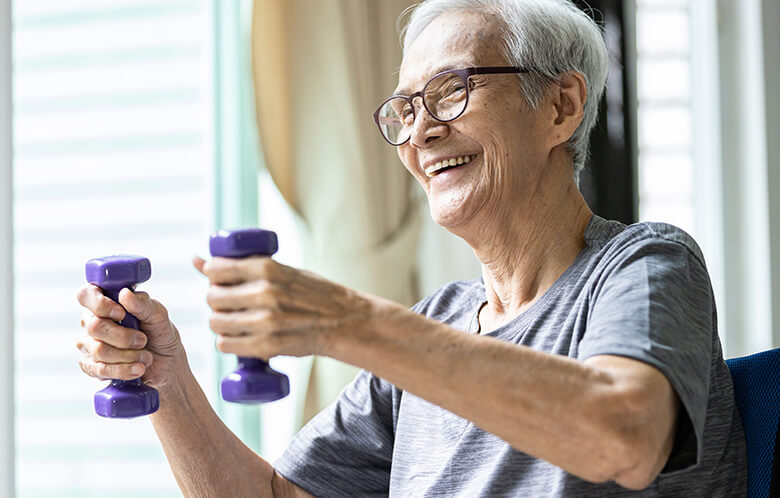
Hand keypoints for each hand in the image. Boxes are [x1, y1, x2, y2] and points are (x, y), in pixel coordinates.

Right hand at [76, 285, 185, 387]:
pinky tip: (138, 369)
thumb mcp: (158, 316)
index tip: (121, 314)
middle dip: (123, 337)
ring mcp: (89, 345)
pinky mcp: (91, 367)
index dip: (100, 305)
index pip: (86, 295)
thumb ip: (142, 304)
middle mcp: (92, 321)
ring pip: (99, 350)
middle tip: (143, 340)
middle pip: (94, 327)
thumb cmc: (159, 333)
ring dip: (128, 355)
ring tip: (146, 356)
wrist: (166, 362)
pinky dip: (123, 370)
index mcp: (105, 302)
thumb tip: (124, 294)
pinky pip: (99, 370)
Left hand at [194, 255, 371, 359]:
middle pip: (213, 297)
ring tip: (233, 320)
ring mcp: (265, 322)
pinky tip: (238, 336)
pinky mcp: (267, 346)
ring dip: (220, 322)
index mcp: (268, 268)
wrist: (343, 321)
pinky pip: (226, 345)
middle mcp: (265, 293)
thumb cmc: (312, 293)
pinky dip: (228, 341)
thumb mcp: (281, 270)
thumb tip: (197, 260)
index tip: (219, 279)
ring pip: (216, 322)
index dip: (212, 274)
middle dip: (216, 300)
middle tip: (228, 302)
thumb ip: (245, 267)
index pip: (217, 269)